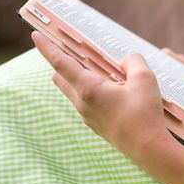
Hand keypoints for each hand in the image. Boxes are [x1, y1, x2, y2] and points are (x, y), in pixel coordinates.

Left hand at [31, 32, 169, 158]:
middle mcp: (82, 103)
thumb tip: (126, 60)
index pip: (61, 63)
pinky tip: (108, 87)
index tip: (35, 35)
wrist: (148, 149)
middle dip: (60, 60)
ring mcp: (87, 116)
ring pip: (72, 90)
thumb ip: (133, 61)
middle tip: (66, 47)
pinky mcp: (95, 124)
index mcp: (89, 89)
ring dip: (76, 75)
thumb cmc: (144, 114)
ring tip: (92, 66)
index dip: (47, 47)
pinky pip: (84, 101)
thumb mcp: (145, 79)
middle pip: (60, 77)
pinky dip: (87, 88)